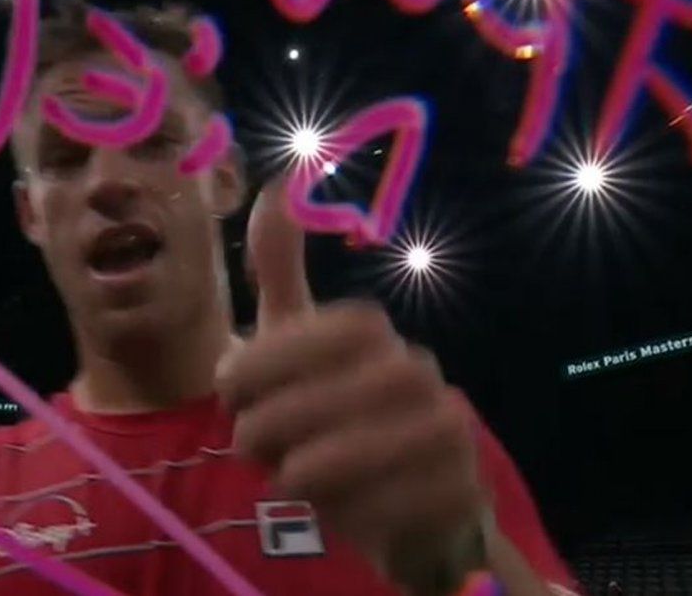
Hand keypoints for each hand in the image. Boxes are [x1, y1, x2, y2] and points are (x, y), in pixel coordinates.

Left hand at [217, 185, 484, 587]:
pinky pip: (384, 508)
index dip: (264, 363)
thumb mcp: (295, 338)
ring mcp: (446, 431)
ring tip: (289, 476)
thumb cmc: (331, 408)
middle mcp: (417, 370)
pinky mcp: (460, 493)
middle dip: (268, 427)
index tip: (231, 391)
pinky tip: (338, 506)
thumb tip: (281, 181)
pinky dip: (344, 511)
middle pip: (318, 401)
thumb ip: (280, 267)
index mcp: (370, 329)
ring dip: (297, 473)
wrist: (406, 501)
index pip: (315, 332)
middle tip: (250, 445)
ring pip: (343, 458)